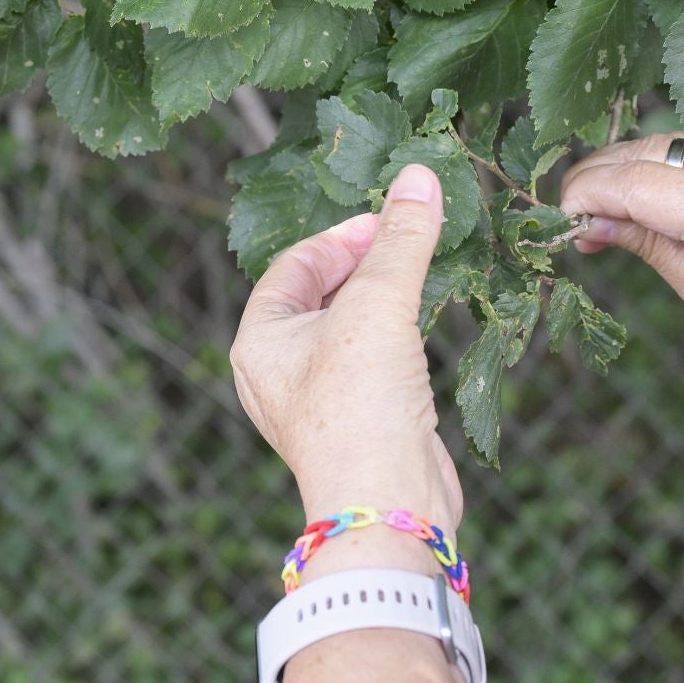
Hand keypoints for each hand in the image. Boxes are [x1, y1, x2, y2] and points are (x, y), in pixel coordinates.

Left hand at [230, 163, 463, 564]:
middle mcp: (278, 370)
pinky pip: (370, 362)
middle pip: (320, 294)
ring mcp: (317, 399)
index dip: (340, 235)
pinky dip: (395, 335)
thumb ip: (400, 241)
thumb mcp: (379, 307)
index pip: (293, 265)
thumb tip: (419, 176)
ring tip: (422, 272)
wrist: (387, 506)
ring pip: (348, 329)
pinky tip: (425, 325)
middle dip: (364, 263)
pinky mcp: (357, 421)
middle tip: (408, 239)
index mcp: (259, 340)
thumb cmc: (361, 406)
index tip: (387, 219)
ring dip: (383, 298)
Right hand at [558, 133, 683, 393]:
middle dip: (598, 179)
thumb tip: (588, 223)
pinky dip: (663, 170)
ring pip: (665, 142)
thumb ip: (647, 245)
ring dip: (629, 171)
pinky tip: (652, 206)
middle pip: (643, 150)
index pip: (631, 182)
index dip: (584, 197)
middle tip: (574, 223)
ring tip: (609, 220)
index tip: (557, 222)